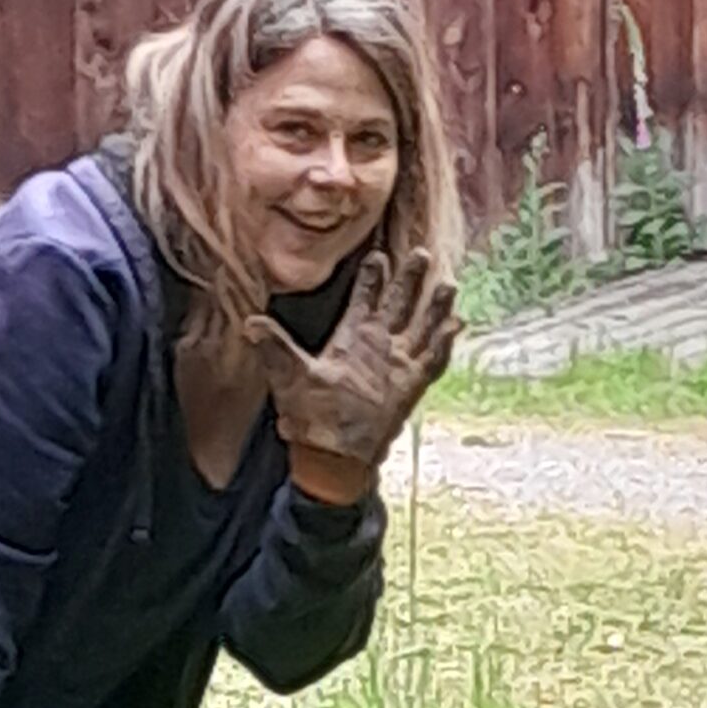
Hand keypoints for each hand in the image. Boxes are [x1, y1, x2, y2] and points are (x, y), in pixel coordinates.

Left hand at [244, 251, 459, 501]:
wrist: (331, 453)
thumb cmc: (309, 415)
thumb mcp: (289, 377)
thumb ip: (275, 347)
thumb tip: (250, 323)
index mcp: (350, 337)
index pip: (365, 299)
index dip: (372, 278)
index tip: (377, 255)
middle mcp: (378, 344)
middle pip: (399, 303)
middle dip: (409, 279)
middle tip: (420, 254)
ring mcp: (398, 363)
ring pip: (422, 326)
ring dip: (434, 306)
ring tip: (447, 285)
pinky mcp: (411, 383)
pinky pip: (433, 359)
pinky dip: (444, 342)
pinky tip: (457, 324)